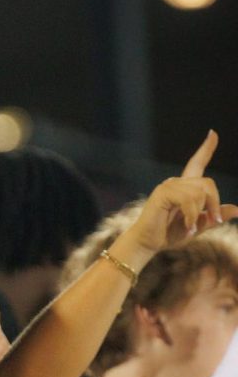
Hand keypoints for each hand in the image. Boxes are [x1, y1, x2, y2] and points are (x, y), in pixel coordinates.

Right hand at [115, 131, 233, 263]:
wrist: (148, 244)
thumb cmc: (168, 235)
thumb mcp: (198, 226)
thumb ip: (213, 216)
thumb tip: (236, 208)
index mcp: (184, 188)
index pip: (197, 163)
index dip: (207, 148)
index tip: (213, 133)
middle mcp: (176, 183)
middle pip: (207, 183)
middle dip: (214, 203)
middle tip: (214, 221)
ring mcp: (168, 186)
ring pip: (199, 193)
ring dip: (201, 213)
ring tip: (194, 228)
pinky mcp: (162, 193)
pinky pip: (188, 200)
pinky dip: (192, 216)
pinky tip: (188, 227)